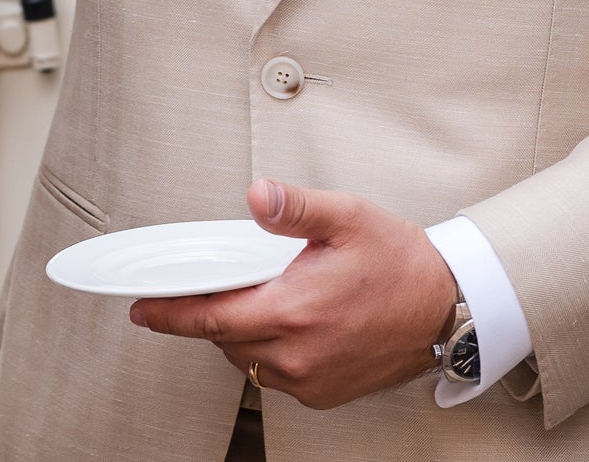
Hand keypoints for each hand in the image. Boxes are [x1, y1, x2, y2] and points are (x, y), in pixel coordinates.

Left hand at [129, 180, 458, 407]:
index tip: (142, 310)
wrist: (446, 309)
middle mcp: (297, 353)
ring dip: (240, 334)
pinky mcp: (324, 393)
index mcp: (294, 309)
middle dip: (208, 317)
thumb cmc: (401, 263)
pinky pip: (276, 376)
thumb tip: (258, 195)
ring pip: (248, 360)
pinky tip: (286, 326)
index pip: (211, 318)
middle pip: (225, 340)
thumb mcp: (349, 217)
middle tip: (209, 289)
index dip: (170, 314)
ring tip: (257, 300)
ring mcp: (310, 379)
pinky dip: (269, 352)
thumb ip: (296, 208)